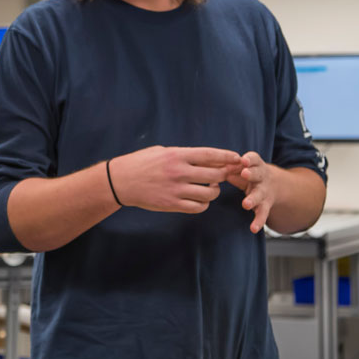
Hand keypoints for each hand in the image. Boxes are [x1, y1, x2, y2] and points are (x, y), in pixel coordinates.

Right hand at [108, 146, 241, 212]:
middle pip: (214, 175)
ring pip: (209, 194)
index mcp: (177, 155)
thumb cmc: (141, 163)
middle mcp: (178, 172)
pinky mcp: (171, 204)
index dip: (227, 156)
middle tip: (226, 175)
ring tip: (210, 188)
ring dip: (214, 191)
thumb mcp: (162, 151)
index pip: (210, 155)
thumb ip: (184, 154)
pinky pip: (198, 207)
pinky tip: (200, 200)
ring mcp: (176, 190)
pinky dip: (204, 204)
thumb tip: (208, 159)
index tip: (237, 158)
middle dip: (224, 175)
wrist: (121, 181)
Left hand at [226, 151, 276, 233]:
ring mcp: (264, 192)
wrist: (274, 185)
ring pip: (259, 195)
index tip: (243, 160)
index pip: (254, 159)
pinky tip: (253, 229)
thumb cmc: (250, 174)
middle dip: (251, 174)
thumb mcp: (242, 169)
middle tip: (244, 174)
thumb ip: (230, 169)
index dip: (249, 159)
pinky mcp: (265, 206)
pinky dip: (258, 221)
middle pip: (258, 174)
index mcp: (256, 165)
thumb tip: (213, 169)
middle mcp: (262, 178)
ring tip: (246, 204)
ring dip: (252, 199)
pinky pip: (262, 214)